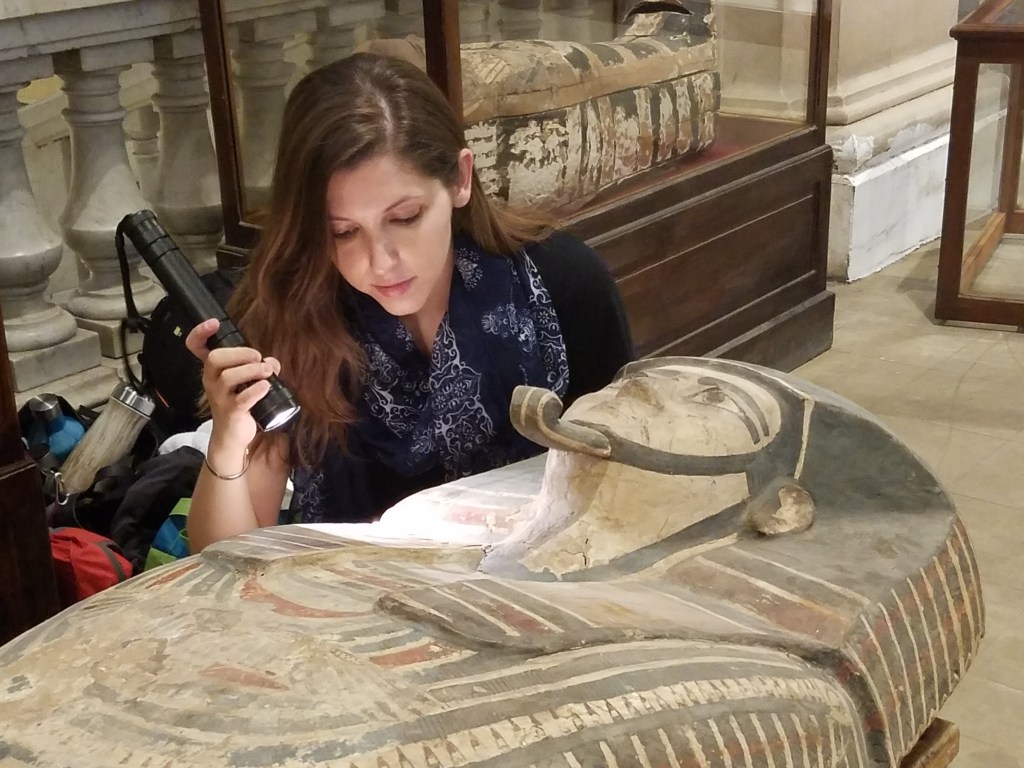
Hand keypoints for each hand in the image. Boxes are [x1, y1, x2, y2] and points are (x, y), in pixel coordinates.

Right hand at [185, 319, 280, 448]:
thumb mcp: (249, 381)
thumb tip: (272, 362)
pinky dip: (256, 390)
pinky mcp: (231, 411)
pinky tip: (266, 387)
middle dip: (239, 353)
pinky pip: (242, 398)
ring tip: (267, 372)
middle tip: (258, 357)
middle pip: (215, 358)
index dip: (200, 333)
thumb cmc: (240, 403)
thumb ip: (261, 367)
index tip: (214, 323)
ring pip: (228, 377)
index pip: (196, 347)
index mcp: (213, 369)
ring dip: (252, 370)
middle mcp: (211, 380)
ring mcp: (219, 396)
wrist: (233, 435)